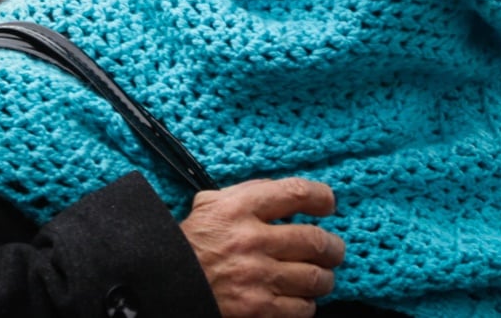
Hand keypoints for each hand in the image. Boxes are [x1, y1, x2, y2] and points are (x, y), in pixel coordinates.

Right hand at [180, 177, 344, 317]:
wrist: (167, 283)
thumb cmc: (191, 242)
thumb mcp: (210, 204)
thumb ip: (246, 193)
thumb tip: (284, 194)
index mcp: (240, 208)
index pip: (297, 193)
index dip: (322, 197)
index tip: (328, 204)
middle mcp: (251, 240)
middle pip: (315, 240)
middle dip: (333, 247)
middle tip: (334, 249)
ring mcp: (256, 276)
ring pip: (315, 277)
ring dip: (324, 277)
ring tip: (322, 276)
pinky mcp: (257, 308)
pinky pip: (301, 308)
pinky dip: (307, 304)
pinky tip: (300, 298)